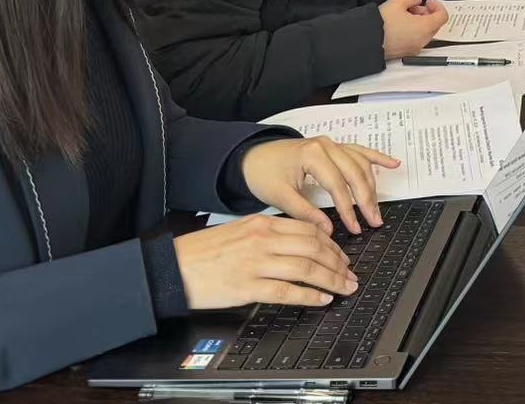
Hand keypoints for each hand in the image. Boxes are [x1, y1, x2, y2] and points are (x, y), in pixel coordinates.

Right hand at [174, 214, 355, 309]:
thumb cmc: (205, 251)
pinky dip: (309, 296)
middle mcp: (263, 240)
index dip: (332, 245)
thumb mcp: (241, 231)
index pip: (310, 230)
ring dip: (331, 280)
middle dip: (338, 263)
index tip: (342, 256)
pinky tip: (322, 299)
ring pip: (306, 269)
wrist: (173, 267)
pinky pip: (287, 291)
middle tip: (351, 274)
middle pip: (314, 248)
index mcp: (263, 223)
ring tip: (344, 287)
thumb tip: (300, 243)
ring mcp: (256, 263)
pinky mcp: (247, 287)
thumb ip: (269, 234)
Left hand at [241, 136, 399, 234]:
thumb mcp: (280, 196)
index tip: (354, 227)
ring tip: (377, 208)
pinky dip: (377, 158)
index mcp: (312, 154)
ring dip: (373, 186)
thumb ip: (305, 213)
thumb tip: (327, 231)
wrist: (252, 156)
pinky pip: (360, 151)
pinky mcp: (334, 147)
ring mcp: (332, 144)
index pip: (337, 185)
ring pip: (361, 164)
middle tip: (374, 221)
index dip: (348, 208)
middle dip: (367, 199)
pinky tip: (393, 164)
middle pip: (355, 173)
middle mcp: (326, 145)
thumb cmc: (263, 174)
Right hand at [379, 0, 447, 58]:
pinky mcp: (406, 53)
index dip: (438, 6)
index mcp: (424, 28)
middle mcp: (422, 41)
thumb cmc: (381, 23)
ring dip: (420, 22)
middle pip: (435, 25)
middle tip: (413, 7)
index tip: (428, 2)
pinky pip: (416, 40)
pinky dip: (414, 32)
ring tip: (404, 16)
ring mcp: (414, 49)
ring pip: (425, 33)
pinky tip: (400, 26)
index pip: (443, 16)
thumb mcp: (398, 1)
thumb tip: (417, 1)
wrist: (366, 41)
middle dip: (427, 14)